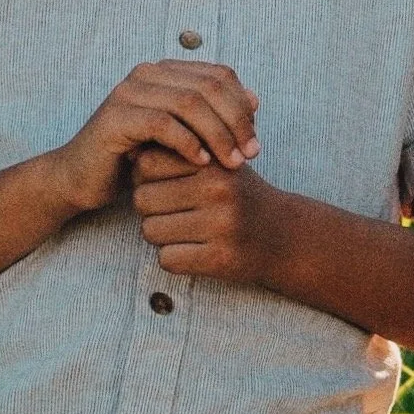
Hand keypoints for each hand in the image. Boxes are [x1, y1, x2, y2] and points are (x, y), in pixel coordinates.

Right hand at [50, 61, 258, 216]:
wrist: (82, 178)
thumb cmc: (135, 159)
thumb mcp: (181, 136)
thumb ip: (213, 116)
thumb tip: (255, 99)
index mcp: (165, 72)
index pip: (219, 75)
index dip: (243, 107)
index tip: (255, 143)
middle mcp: (147, 74)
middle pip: (208, 87)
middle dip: (235, 122)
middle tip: (249, 155)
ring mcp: (128, 92)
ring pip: (189, 103)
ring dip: (217, 135)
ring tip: (231, 163)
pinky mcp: (115, 117)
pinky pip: (162, 124)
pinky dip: (188, 143)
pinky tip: (202, 163)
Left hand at [130, 143, 289, 286]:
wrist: (284, 236)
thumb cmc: (239, 196)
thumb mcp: (217, 164)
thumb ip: (180, 153)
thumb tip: (129, 153)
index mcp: (214, 162)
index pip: (147, 163)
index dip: (145, 177)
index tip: (162, 185)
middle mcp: (218, 190)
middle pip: (142, 199)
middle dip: (149, 209)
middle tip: (170, 213)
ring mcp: (220, 225)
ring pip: (150, 231)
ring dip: (159, 235)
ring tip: (182, 231)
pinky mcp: (219, 258)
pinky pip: (167, 259)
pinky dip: (173, 258)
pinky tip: (192, 251)